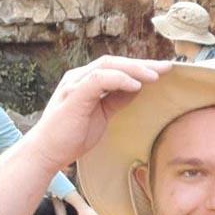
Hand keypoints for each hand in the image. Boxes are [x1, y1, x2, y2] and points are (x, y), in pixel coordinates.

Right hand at [25, 56, 170, 170]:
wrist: (46, 152)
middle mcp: (79, 77)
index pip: (116, 67)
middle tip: (167, 67)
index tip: (164, 70)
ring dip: (134, 69)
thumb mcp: (101, 115)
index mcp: (86, 81)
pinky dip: (119, 80)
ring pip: (108, 66)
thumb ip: (116, 100)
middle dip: (143, 64)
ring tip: (156, 76)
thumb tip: (137, 89)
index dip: (140, 67)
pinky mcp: (73, 95)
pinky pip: (99, 80)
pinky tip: (136, 85)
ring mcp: (75, 84)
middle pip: (115, 62)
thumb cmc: (71, 136)